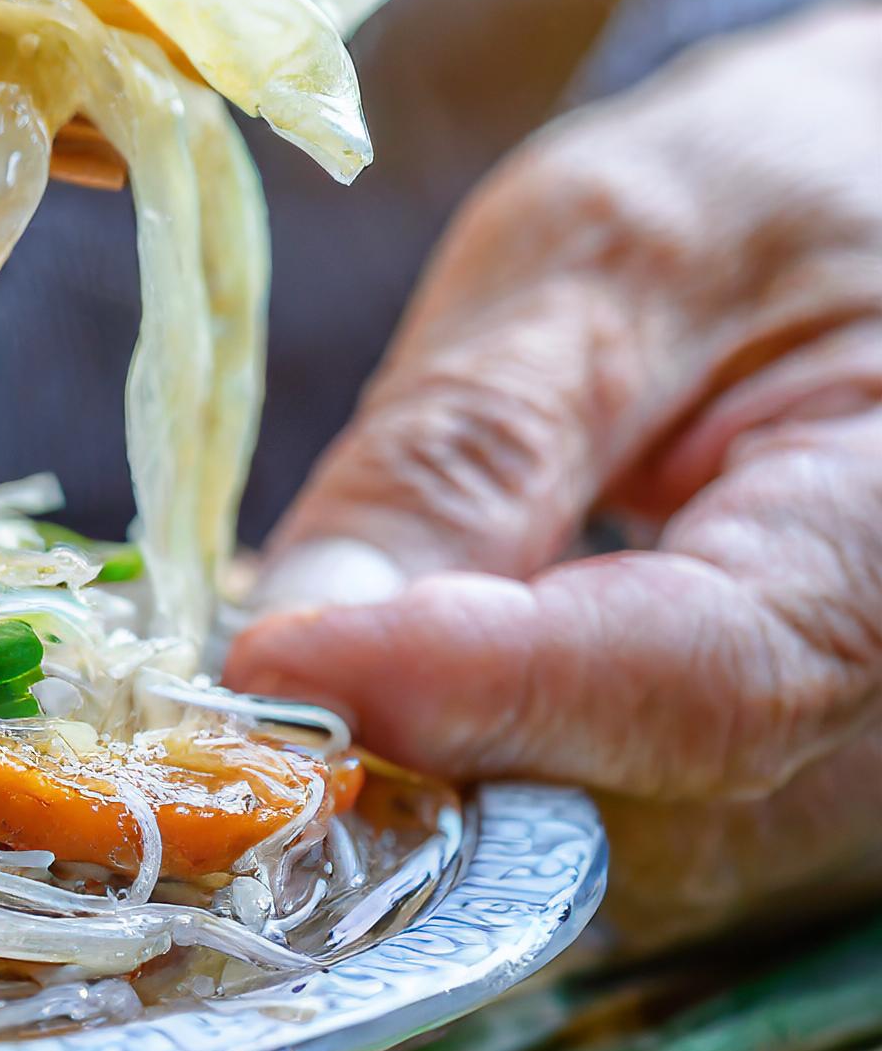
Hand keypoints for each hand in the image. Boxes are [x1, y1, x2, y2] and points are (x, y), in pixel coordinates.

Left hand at [227, 0, 881, 948]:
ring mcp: (826, 763)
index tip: (271, 662)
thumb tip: (292, 645)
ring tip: (293, 665)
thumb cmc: (776, 193)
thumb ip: (469, 447)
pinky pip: (591, 826)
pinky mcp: (750, 773)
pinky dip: (457, 768)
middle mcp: (881, 707)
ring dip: (416, 783)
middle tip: (234, 687)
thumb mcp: (611, 256)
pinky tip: (367, 680)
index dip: (461, 689)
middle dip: (411, 769)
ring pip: (593, 857)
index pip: (695, 687)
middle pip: (634, 826)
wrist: (872, 202)